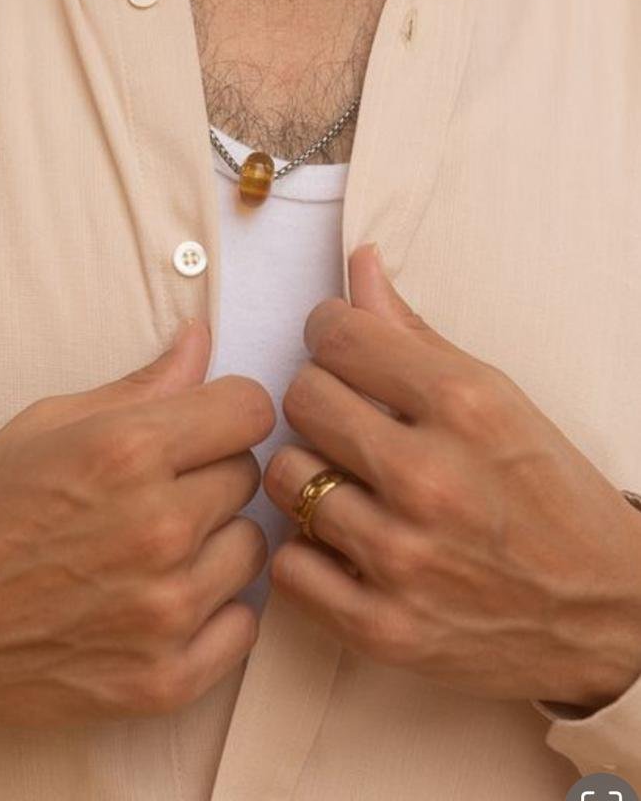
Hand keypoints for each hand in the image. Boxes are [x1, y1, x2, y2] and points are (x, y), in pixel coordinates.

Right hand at [0, 321, 274, 729]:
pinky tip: (161, 601)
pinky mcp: (165, 680)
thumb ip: (142, 385)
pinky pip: (243, 625)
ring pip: (250, 548)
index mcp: (129, 451)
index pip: (251, 409)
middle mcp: (158, 528)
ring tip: (151, 548)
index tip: (202, 426)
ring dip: (213, 542)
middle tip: (153, 491)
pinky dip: (213, 613)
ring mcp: (166, 610)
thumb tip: (201, 339)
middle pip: (248, 475)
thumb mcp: (48, 423)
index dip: (226, 411)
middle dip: (207, 474)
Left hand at [263, 243, 640, 708]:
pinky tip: (345, 543)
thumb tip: (358, 263)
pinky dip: (309, 552)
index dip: (331, 333)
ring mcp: (403, 558)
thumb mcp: (498, 397)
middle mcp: (429, 477)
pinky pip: (288, 563)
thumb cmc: (550, 494)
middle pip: (301, 398)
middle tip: (349, 419)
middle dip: (319, 398)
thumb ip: (414, 332)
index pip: (335, 334)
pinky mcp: (384, 628)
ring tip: (348, 482)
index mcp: (464, 405)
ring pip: (284, 477)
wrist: (607, 612)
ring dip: (310, 475)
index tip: (344, 349)